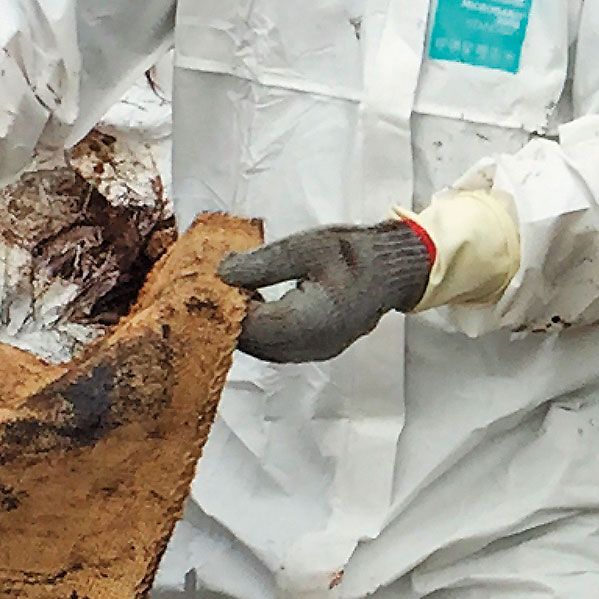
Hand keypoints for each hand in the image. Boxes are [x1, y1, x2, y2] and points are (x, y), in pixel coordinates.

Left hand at [219, 220, 434, 363]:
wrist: (392, 269)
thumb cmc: (354, 253)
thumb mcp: (306, 247)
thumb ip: (262, 263)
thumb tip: (222, 274)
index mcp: (310, 321)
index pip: (251, 327)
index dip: (223, 311)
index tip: (206, 287)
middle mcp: (312, 345)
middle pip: (254, 344)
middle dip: (229, 321)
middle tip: (211, 291)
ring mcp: (315, 351)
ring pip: (263, 350)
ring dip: (243, 327)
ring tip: (230, 296)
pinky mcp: (316, 349)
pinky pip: (277, 348)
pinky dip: (259, 331)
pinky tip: (252, 305)